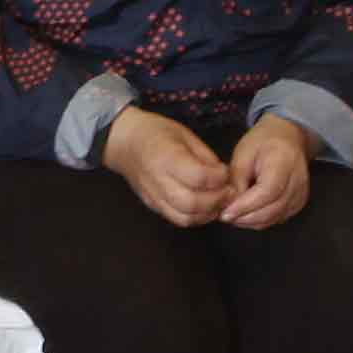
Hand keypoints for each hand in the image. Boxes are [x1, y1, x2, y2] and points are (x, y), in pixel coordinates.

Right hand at [102, 104, 233, 227]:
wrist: (123, 143)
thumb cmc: (156, 132)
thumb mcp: (185, 135)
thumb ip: (205, 157)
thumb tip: (225, 176)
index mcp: (166, 158)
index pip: (198, 177)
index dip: (219, 178)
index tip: (226, 172)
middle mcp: (158, 181)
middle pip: (191, 203)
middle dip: (217, 200)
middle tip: (229, 191)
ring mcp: (154, 198)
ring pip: (185, 218)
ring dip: (208, 213)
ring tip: (219, 201)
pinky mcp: (153, 207)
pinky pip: (178, 220)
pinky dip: (196, 218)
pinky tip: (205, 207)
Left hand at [212, 114, 316, 229]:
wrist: (288, 138)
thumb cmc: (263, 142)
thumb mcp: (243, 153)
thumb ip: (237, 179)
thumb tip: (230, 205)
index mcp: (284, 162)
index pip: (267, 192)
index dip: (245, 206)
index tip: (226, 213)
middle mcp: (297, 182)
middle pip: (272, 209)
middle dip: (245, 217)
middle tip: (224, 216)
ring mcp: (300, 195)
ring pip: (273, 218)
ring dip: (251, 221)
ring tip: (232, 215)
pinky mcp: (298, 204)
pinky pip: (277, 219)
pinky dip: (260, 220)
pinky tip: (246, 214)